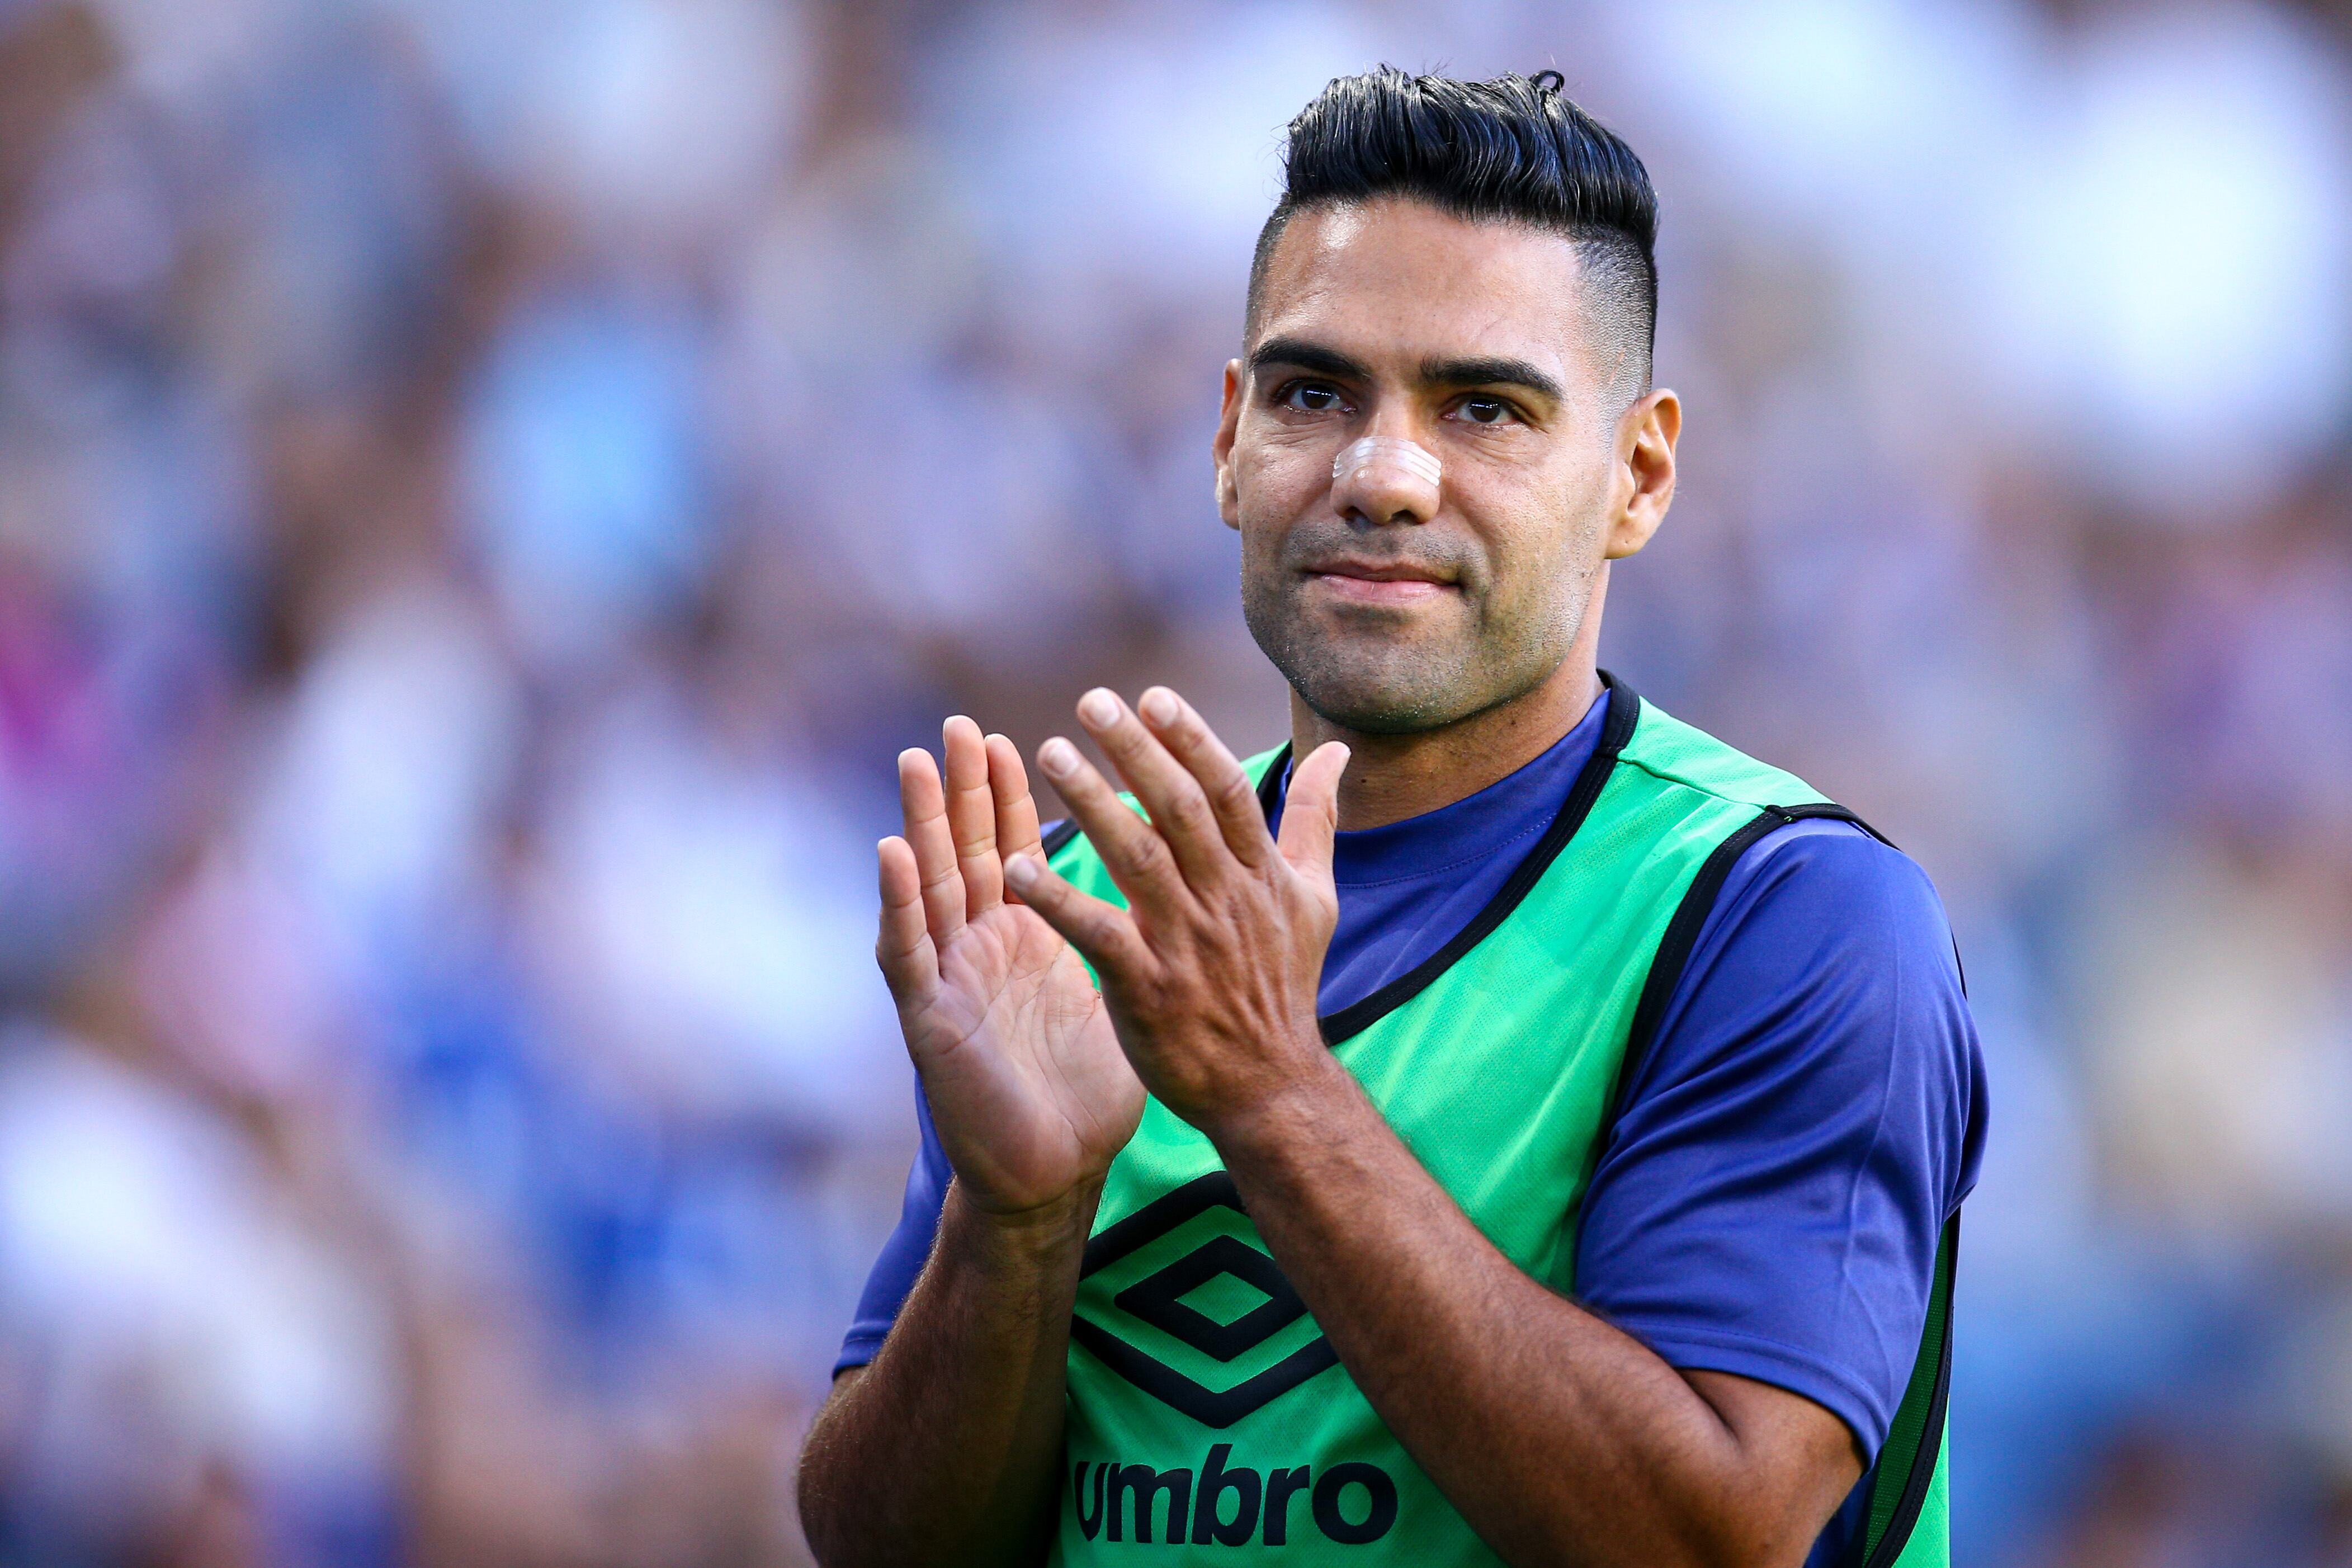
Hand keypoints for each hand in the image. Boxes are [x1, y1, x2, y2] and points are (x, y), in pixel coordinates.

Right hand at [877, 717, 1143, 1216]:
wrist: (1055, 1173)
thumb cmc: (1084, 1090)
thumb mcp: (1116, 992)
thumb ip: (1128, 935)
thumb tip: (1172, 894)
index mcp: (1024, 939)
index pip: (1013, 852)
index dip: (1010, 797)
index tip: (1014, 737)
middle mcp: (980, 949)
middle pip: (966, 853)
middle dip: (962, 790)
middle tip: (957, 726)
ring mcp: (951, 980)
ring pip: (928, 887)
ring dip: (921, 823)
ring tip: (918, 764)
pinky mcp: (930, 1021)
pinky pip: (907, 952)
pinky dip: (898, 902)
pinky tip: (892, 854)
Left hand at [1002, 687, 1348, 1134]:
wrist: (1271, 1088)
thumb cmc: (1283, 986)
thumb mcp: (1316, 899)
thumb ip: (1316, 820)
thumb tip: (1339, 752)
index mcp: (1261, 874)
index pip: (1227, 791)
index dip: (1190, 739)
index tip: (1151, 696)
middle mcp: (1225, 899)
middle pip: (1180, 810)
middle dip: (1135, 752)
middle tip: (1090, 703)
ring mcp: (1187, 944)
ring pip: (1139, 858)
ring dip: (1094, 803)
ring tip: (1051, 754)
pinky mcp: (1148, 988)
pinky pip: (1099, 933)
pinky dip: (1058, 899)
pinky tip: (1017, 868)